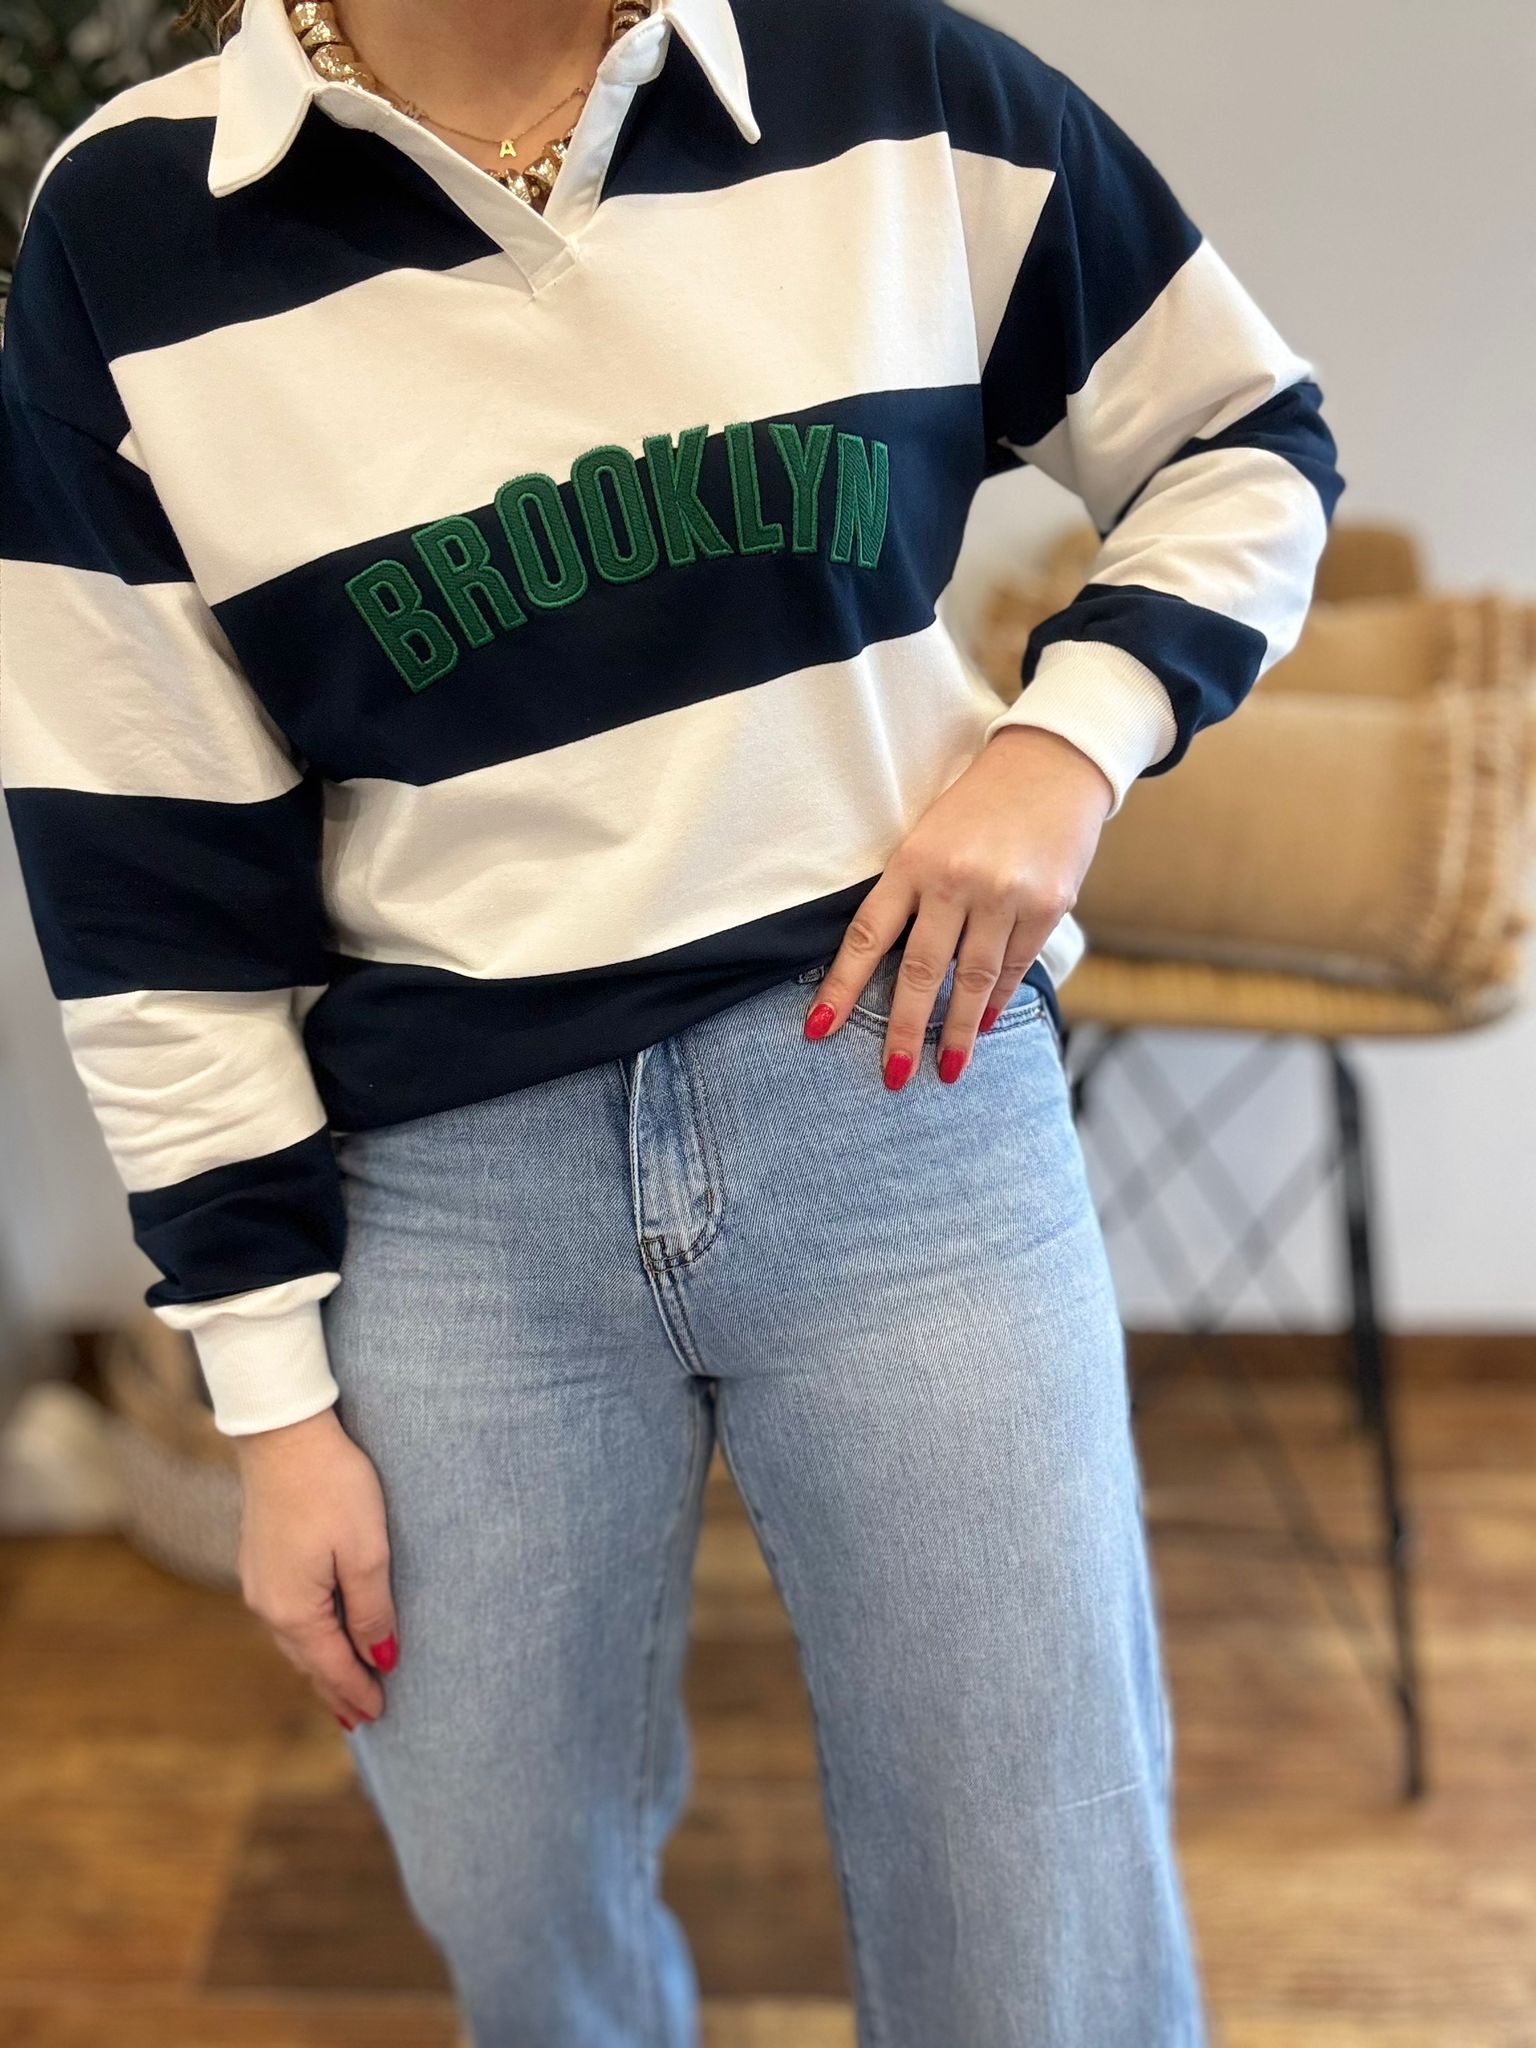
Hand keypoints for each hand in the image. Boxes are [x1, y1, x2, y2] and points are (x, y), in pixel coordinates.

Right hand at [234, 1406, 398, 1730]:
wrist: (283, 1434)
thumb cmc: (332, 1487)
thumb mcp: (366, 1551)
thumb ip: (373, 1610)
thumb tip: (382, 1658)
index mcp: (294, 1610)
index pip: (332, 1666)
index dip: (358, 1692)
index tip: (379, 1715)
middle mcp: (268, 1604)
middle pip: (308, 1660)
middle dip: (336, 1689)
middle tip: (361, 1717)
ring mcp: (259, 1581)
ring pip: (294, 1639)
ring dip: (319, 1664)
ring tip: (341, 1686)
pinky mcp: (260, 1559)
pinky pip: (286, 1615)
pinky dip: (306, 1636)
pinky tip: (317, 1635)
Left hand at [803, 725, 1112, 1086]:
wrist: (1052, 765)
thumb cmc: (977, 808)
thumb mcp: (928, 838)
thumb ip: (910, 896)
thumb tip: (887, 969)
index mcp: (913, 862)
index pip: (867, 936)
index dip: (841, 987)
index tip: (818, 1029)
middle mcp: (956, 880)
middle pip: (921, 971)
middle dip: (905, 1030)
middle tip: (893, 1075)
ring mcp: (1004, 895)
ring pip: (973, 979)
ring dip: (958, 1030)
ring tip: (945, 1069)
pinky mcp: (1046, 905)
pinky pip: (1015, 966)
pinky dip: (997, 999)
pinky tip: (984, 1023)